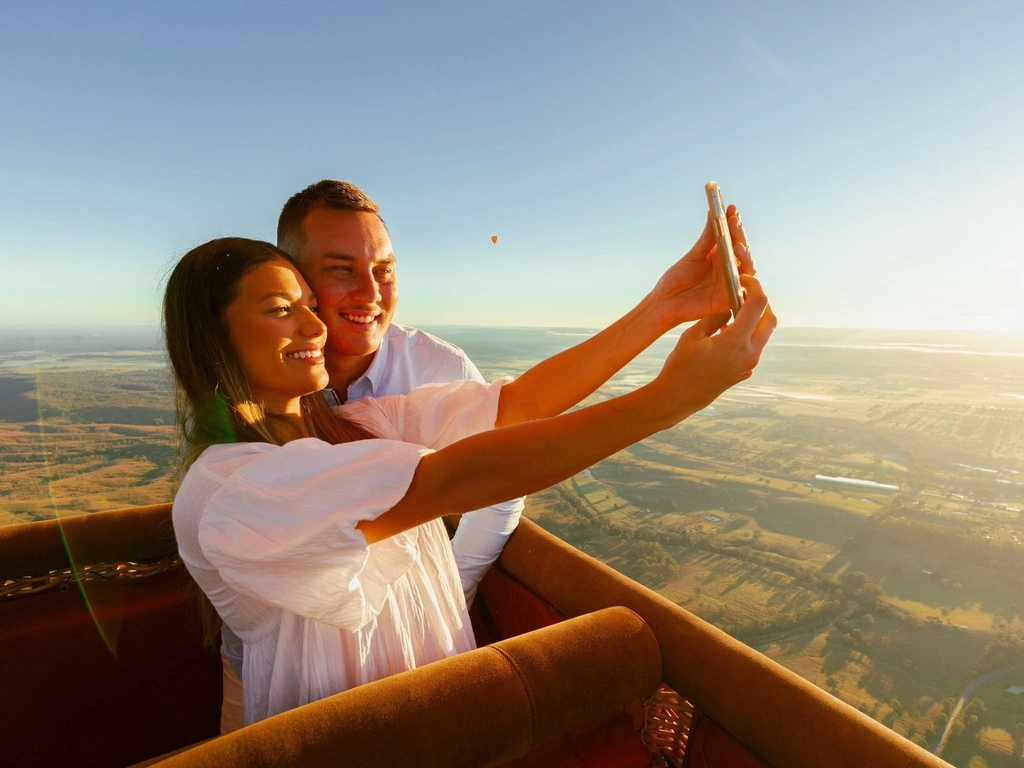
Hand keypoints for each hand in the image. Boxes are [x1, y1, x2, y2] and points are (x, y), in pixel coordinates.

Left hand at [645, 204, 755, 330]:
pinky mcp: (729, 299)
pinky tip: (742, 272)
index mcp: (720, 255)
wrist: (664, 303)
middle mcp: (729, 267)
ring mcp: (731, 282)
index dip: (734, 222)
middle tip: (734, 221)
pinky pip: (744, 290)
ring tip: (737, 245)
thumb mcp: (693, 256)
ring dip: (745, 255)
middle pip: (743, 249)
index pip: (733, 236)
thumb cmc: (676, 280)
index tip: (732, 208)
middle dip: (740, 234)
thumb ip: (706, 238)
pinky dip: (746, 280)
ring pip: (748, 267)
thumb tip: (713, 212)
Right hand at [651, 274, 775, 422]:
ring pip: (763, 335)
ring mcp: (749, 365)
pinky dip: (747, 336)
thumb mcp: (692, 335)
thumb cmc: (680, 366)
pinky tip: (726, 335)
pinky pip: (753, 349)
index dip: (755, 287)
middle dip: (760, 303)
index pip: (758, 304)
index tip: (745, 281)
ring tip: (732, 314)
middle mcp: (749, 353)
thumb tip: (728, 307)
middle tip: (743, 295)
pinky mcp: (744, 373)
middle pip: (770, 320)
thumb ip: (714, 317)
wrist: (677, 398)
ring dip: (754, 321)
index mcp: (737, 340)